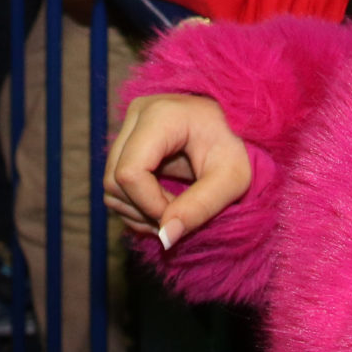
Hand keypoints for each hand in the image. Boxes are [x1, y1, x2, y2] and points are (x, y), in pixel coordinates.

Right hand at [104, 92, 252, 249]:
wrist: (241, 123)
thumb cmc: (241, 145)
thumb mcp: (232, 178)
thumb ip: (201, 206)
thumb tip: (166, 237)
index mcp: (161, 116)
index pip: (130, 173)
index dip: (150, 205)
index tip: (180, 216)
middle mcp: (137, 114)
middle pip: (114, 180)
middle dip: (143, 210)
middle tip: (179, 218)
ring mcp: (129, 125)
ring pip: (110, 184)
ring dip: (137, 211)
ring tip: (173, 213)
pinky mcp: (127, 139)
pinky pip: (115, 183)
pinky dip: (134, 204)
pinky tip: (163, 205)